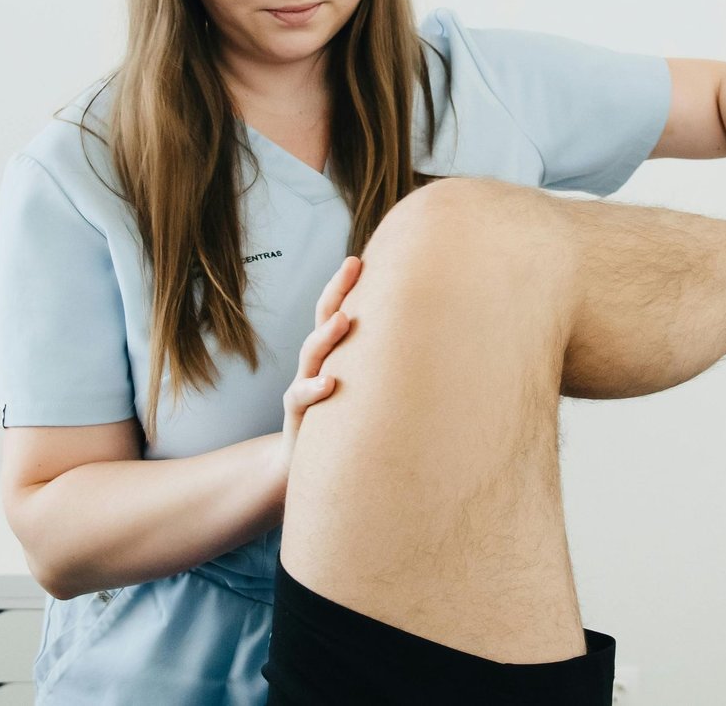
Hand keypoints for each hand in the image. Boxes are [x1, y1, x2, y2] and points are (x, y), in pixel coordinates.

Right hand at [278, 255, 361, 473]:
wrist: (309, 466)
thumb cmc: (346, 419)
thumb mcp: (362, 387)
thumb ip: (378, 363)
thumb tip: (427, 339)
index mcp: (333, 353)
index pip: (337, 310)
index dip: (345, 284)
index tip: (359, 258)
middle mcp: (317, 363)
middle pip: (323, 320)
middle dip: (337, 292)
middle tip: (352, 266)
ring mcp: (304, 386)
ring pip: (311, 355)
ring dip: (326, 335)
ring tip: (343, 320)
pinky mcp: (298, 416)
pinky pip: (300, 398)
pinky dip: (313, 389)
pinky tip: (329, 383)